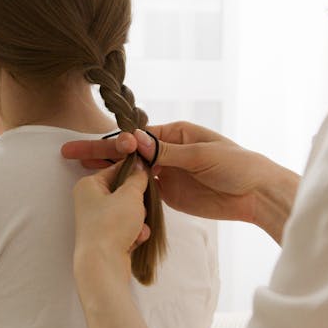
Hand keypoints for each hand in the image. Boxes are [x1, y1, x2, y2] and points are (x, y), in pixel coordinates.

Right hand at [63, 121, 299, 239]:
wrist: (256, 194)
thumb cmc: (236, 165)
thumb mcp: (201, 155)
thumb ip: (167, 152)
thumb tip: (136, 143)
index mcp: (176, 133)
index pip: (138, 136)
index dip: (114, 141)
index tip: (95, 145)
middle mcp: (168, 151)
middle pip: (128, 152)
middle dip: (99, 152)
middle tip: (70, 153)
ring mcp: (167, 174)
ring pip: (131, 171)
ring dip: (107, 171)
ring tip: (78, 170)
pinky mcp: (170, 195)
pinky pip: (142, 191)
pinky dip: (124, 190)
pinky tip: (105, 190)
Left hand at [73, 159, 149, 284]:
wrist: (103, 264)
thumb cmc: (112, 224)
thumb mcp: (130, 195)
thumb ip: (137, 178)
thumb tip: (141, 167)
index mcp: (89, 185)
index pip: (116, 169)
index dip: (136, 170)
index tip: (153, 170)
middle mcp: (90, 202)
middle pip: (124, 192)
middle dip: (138, 202)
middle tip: (142, 207)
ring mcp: (97, 221)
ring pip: (128, 212)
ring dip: (139, 220)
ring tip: (137, 228)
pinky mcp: (106, 238)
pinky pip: (127, 229)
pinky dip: (135, 234)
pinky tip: (135, 240)